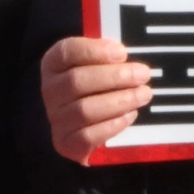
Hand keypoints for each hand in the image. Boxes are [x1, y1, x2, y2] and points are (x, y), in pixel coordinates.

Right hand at [41, 32, 154, 156]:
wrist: (82, 126)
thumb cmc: (93, 88)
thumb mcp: (94, 66)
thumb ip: (105, 58)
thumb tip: (123, 54)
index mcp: (53, 64)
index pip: (66, 52)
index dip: (94, 51)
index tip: (122, 52)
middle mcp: (50, 90)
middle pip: (77, 81)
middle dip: (114, 77)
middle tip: (142, 74)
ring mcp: (56, 117)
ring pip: (85, 109)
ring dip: (119, 100)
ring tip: (143, 94)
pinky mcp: (66, 142)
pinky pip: (89, 135)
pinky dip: (113, 124)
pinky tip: (130, 114)